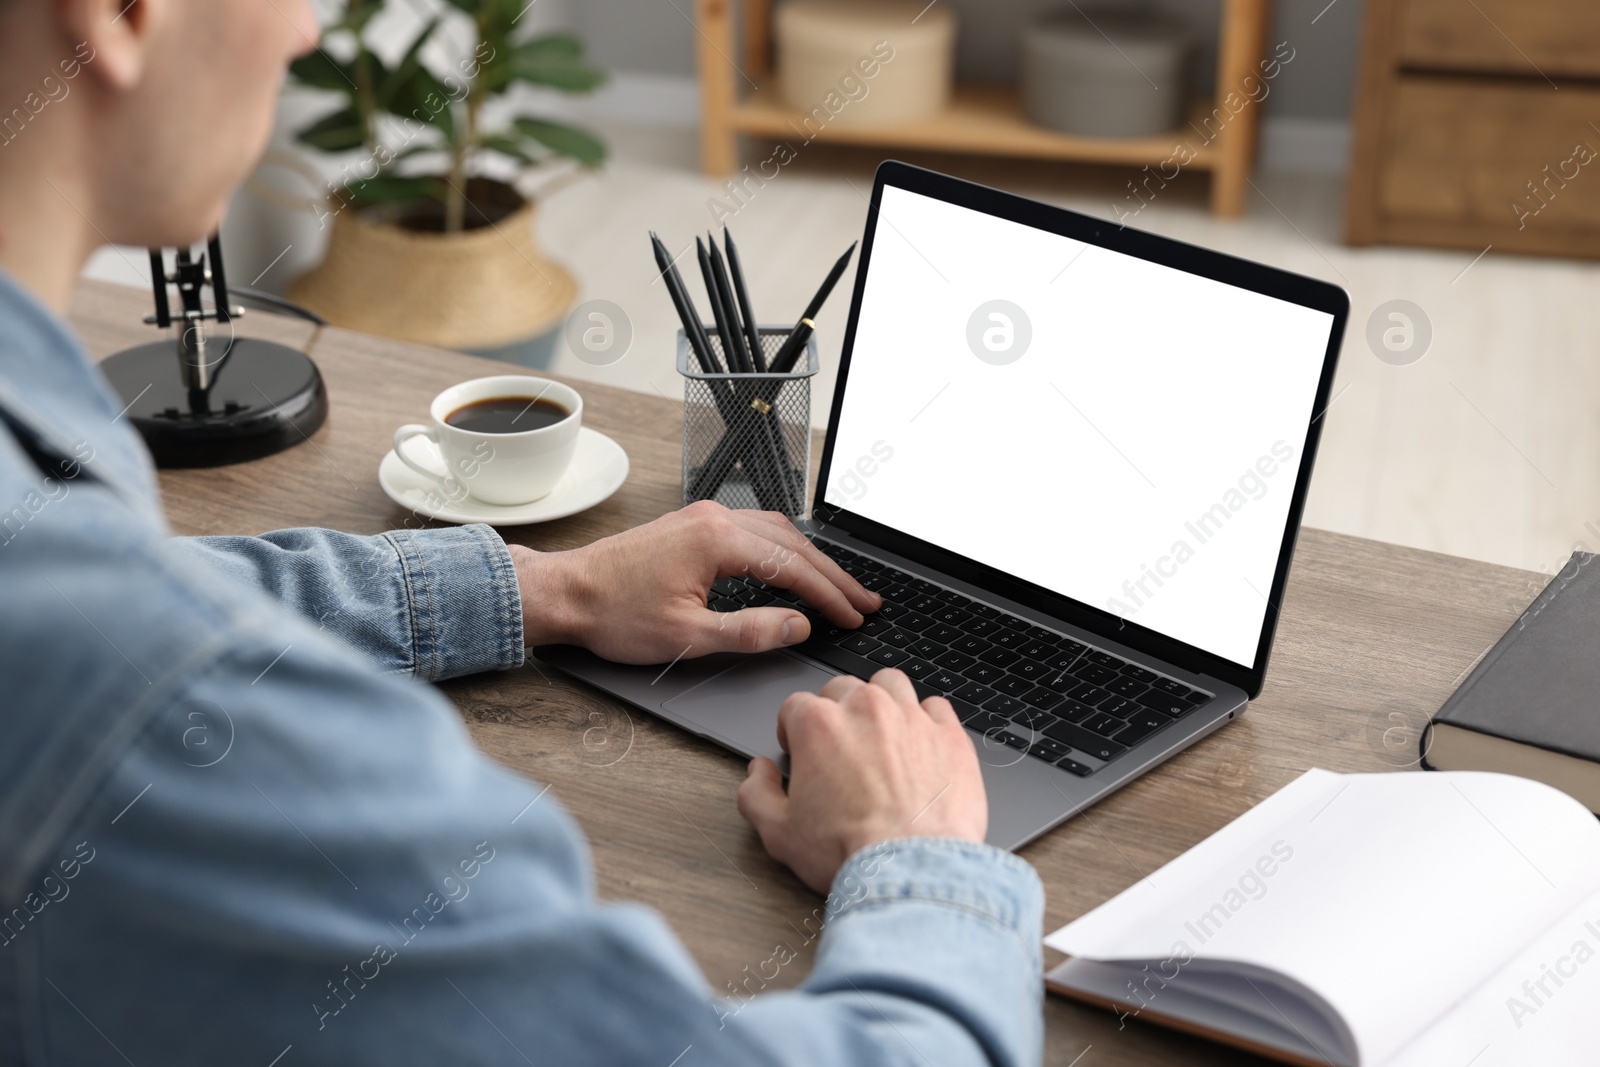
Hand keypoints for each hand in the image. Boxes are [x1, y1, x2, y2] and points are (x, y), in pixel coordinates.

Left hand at [507, 501, 879, 662]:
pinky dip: (785, 549)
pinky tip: (792, 567)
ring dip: (812, 560)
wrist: (565, 592)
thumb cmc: (613, 614)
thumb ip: (749, 632)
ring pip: (777, 532)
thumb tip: (797, 626)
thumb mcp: (686, 636)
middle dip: (834, 576)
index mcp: (717, 541)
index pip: (794, 568)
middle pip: (794, 543)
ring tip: (839, 587)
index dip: (830, 596)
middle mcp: (715, 519)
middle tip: (865, 602)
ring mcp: (703, 517)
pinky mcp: (693, 525)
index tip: (855, 616)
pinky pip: (755, 530)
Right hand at [737, 668, 987, 893]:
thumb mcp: (778, 833)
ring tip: (881, 735)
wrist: (912, 870)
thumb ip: (756, 794)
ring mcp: (911, 718)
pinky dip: (926, 721)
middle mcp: (865, 709)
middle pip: (842, 688)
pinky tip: (920, 746)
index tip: (800, 751)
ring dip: (881, 701)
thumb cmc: (851, 852)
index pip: (796, 705)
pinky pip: (936, 707)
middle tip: (840, 748)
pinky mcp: (950, 735)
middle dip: (836, 712)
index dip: (793, 730)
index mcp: (819, 725)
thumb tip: (758, 773)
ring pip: (890, 684)